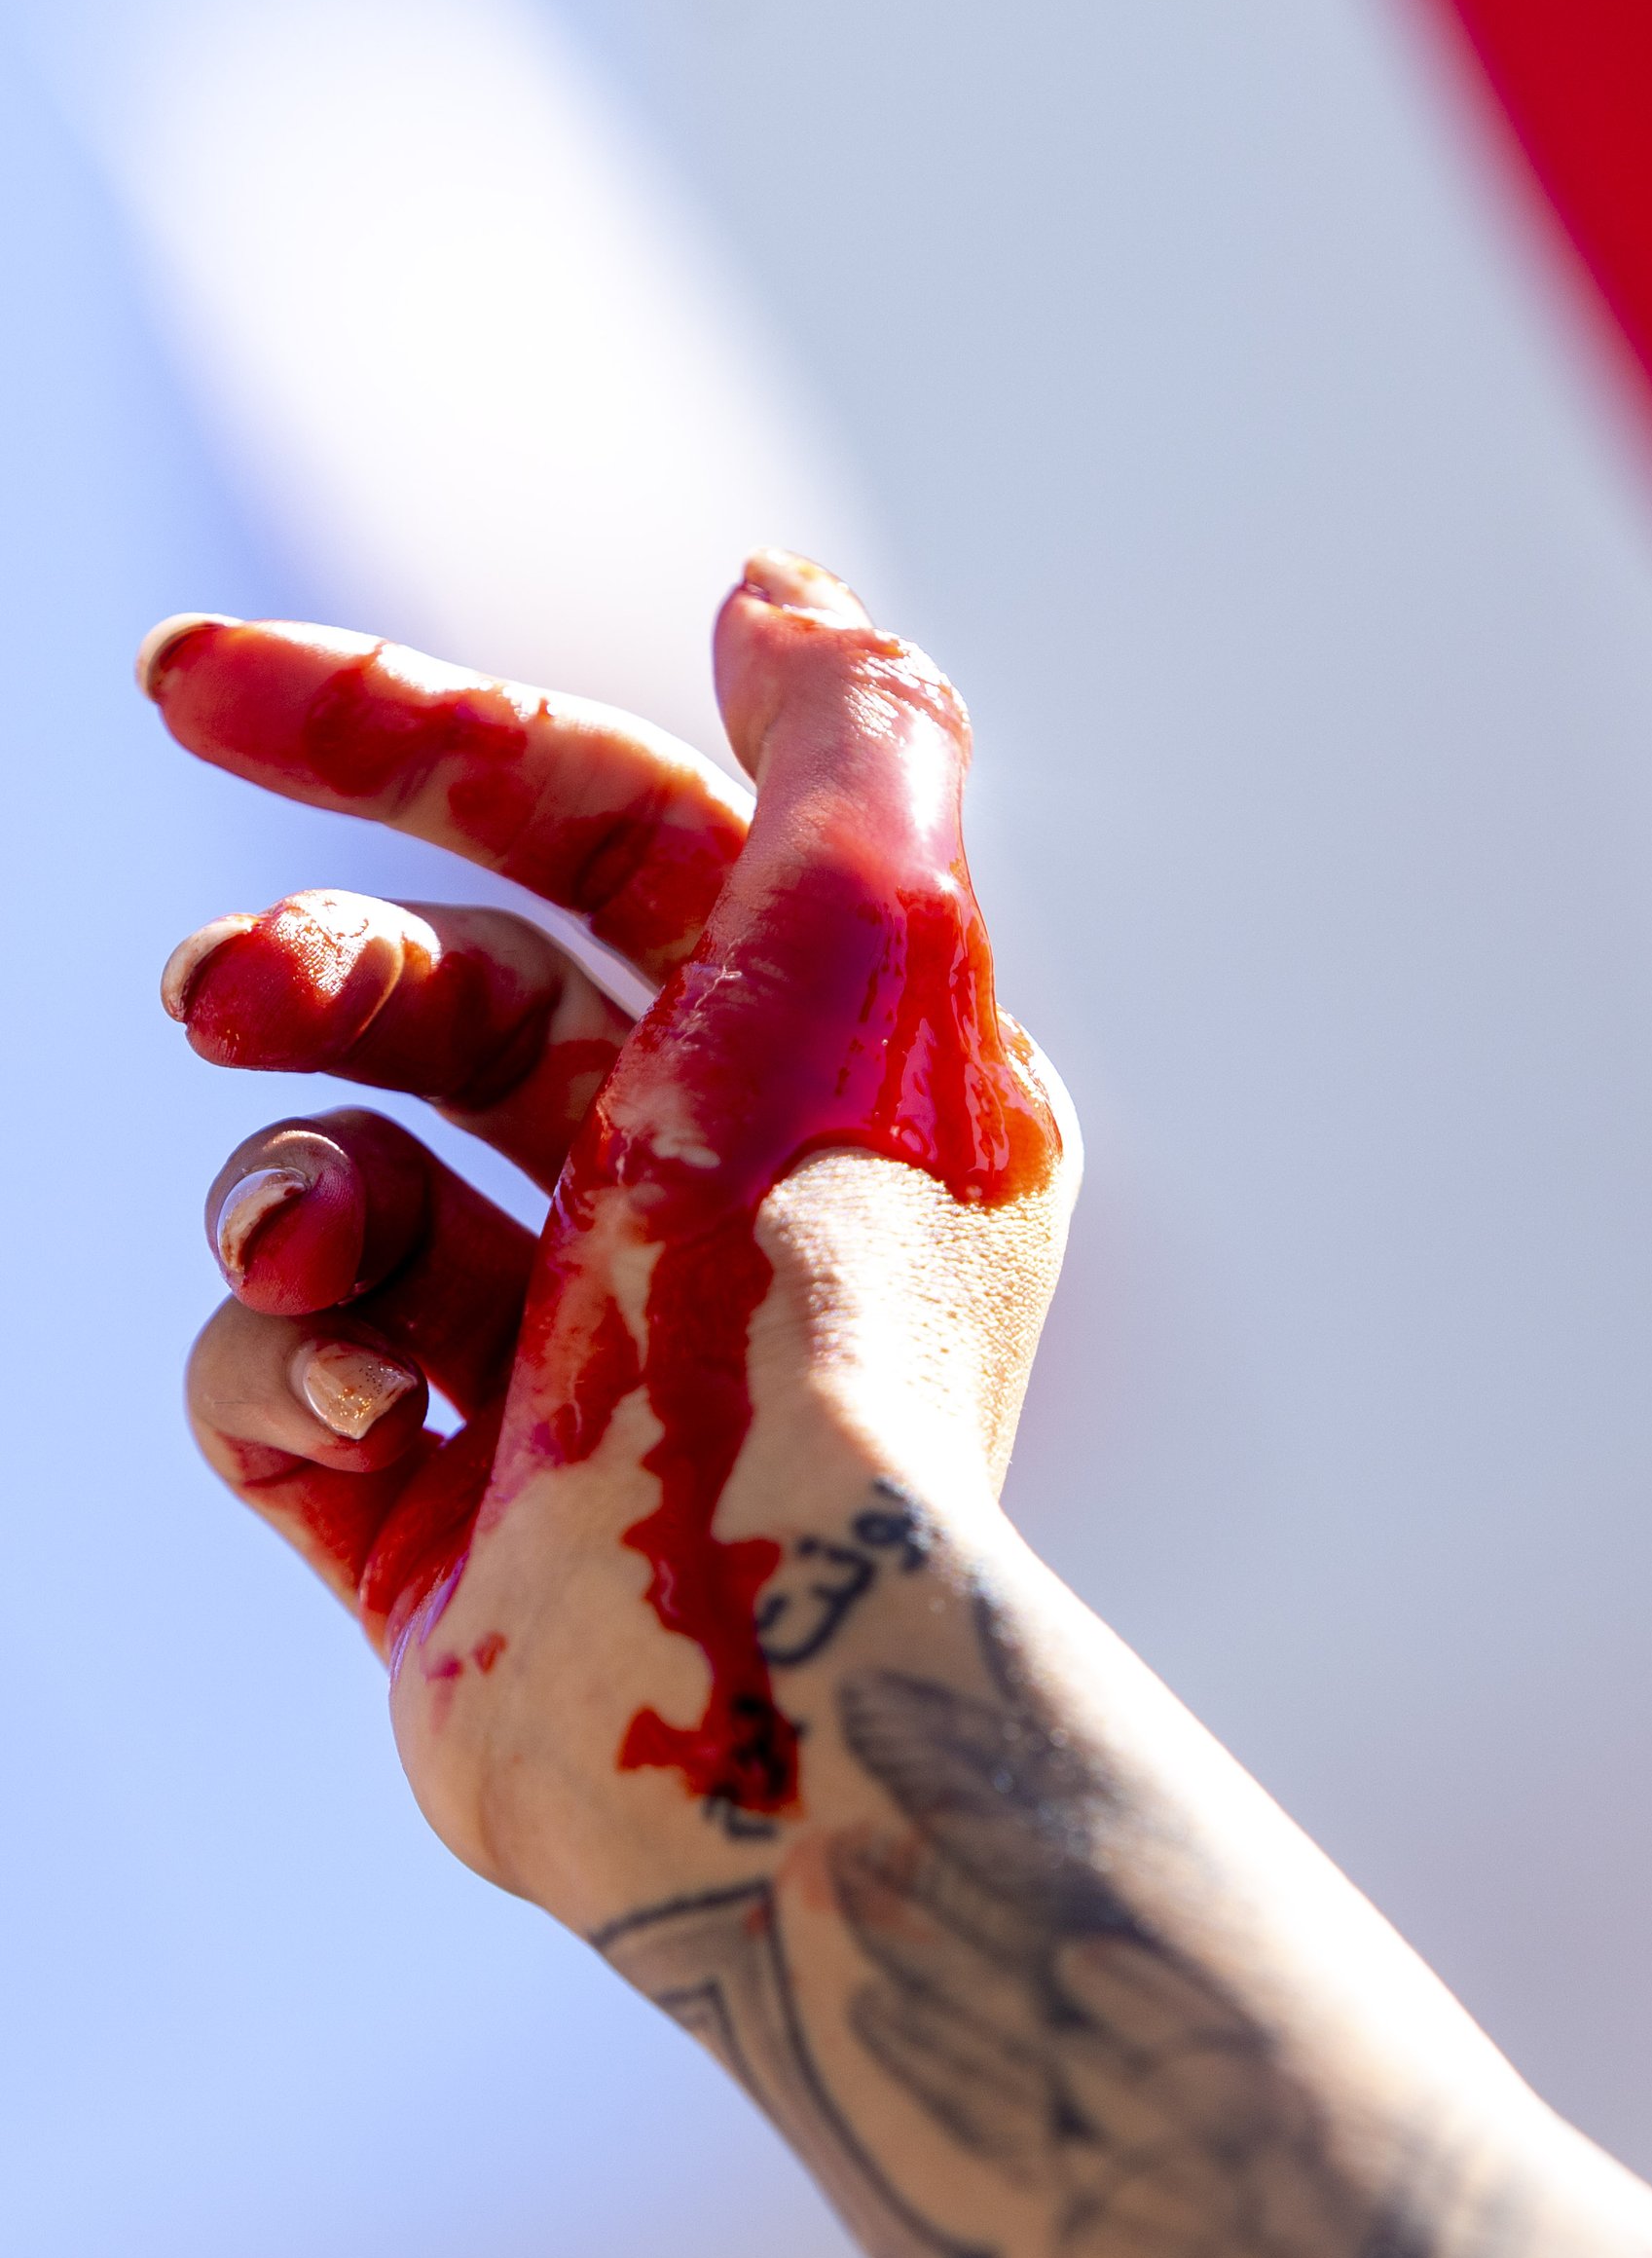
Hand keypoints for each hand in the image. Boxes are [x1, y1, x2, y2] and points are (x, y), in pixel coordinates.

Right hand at [148, 553, 1073, 1918]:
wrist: (747, 1666)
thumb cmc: (802, 1283)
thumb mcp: (861, 944)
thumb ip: (847, 732)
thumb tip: (771, 591)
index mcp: (827, 1059)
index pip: (603, 827)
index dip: (405, 724)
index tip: (185, 678)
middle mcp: (714, 1206)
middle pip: (453, 998)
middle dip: (319, 966)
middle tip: (218, 990)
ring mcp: (574, 1370)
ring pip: (341, 1181)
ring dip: (292, 1177)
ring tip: (310, 1237)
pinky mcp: (449, 1527)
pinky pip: (286, 1376)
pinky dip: (296, 1370)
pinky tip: (380, 1421)